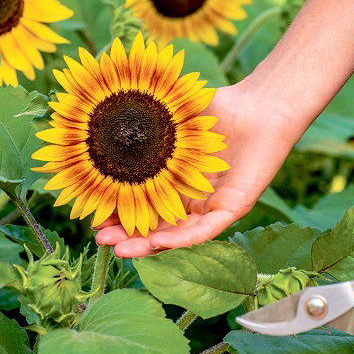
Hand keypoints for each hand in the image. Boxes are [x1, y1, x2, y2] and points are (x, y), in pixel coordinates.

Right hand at [94, 80, 300, 257]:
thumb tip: (104, 129)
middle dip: (129, 233)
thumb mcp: (174, 118)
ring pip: (179, 233)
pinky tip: (158, 242)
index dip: (120, 209)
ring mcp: (213, 205)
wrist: (260, 104)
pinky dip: (182, 237)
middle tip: (100, 239)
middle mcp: (194, 197)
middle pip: (159, 223)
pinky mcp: (235, 208)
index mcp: (178, 178)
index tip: (93, 212)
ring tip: (120, 249)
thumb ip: (148, 127)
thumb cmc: (217, 108)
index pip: (146, 201)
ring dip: (150, 243)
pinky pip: (207, 229)